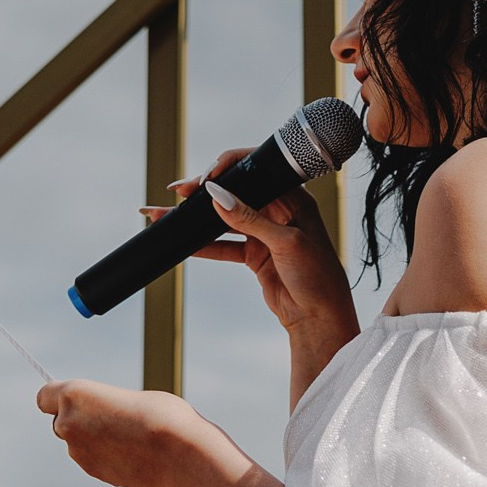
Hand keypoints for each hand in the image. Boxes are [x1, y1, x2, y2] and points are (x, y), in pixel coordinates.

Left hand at [38, 379, 223, 486]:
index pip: (43, 397)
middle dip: (77, 421)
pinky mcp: (91, 470)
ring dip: (93, 440)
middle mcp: (68, 422)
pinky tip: (131, 454)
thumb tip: (97, 423)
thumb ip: (103, 407)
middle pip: (59, 422)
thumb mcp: (126, 398)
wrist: (176, 449)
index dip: (57, 399)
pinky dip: (105, 457)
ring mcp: (78, 450)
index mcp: (74, 394)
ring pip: (77, 443)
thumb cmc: (160, 413)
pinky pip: (92, 460)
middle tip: (109, 418)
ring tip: (128, 437)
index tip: (74, 401)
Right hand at [159, 147, 355, 340]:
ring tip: (167, 213)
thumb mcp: (285, 243)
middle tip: (178, 192)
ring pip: (225, 219)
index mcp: (294, 197)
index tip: (203, 178)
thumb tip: (216, 194)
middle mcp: (279, 210)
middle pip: (235, 193)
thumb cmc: (317, 276)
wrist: (319, 317)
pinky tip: (182, 242)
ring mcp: (264, 232)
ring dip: (198, 219)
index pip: (256, 172)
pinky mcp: (254, 254)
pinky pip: (223, 244)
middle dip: (205, 191)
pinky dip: (203, 244)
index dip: (228, 169)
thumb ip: (249, 219)